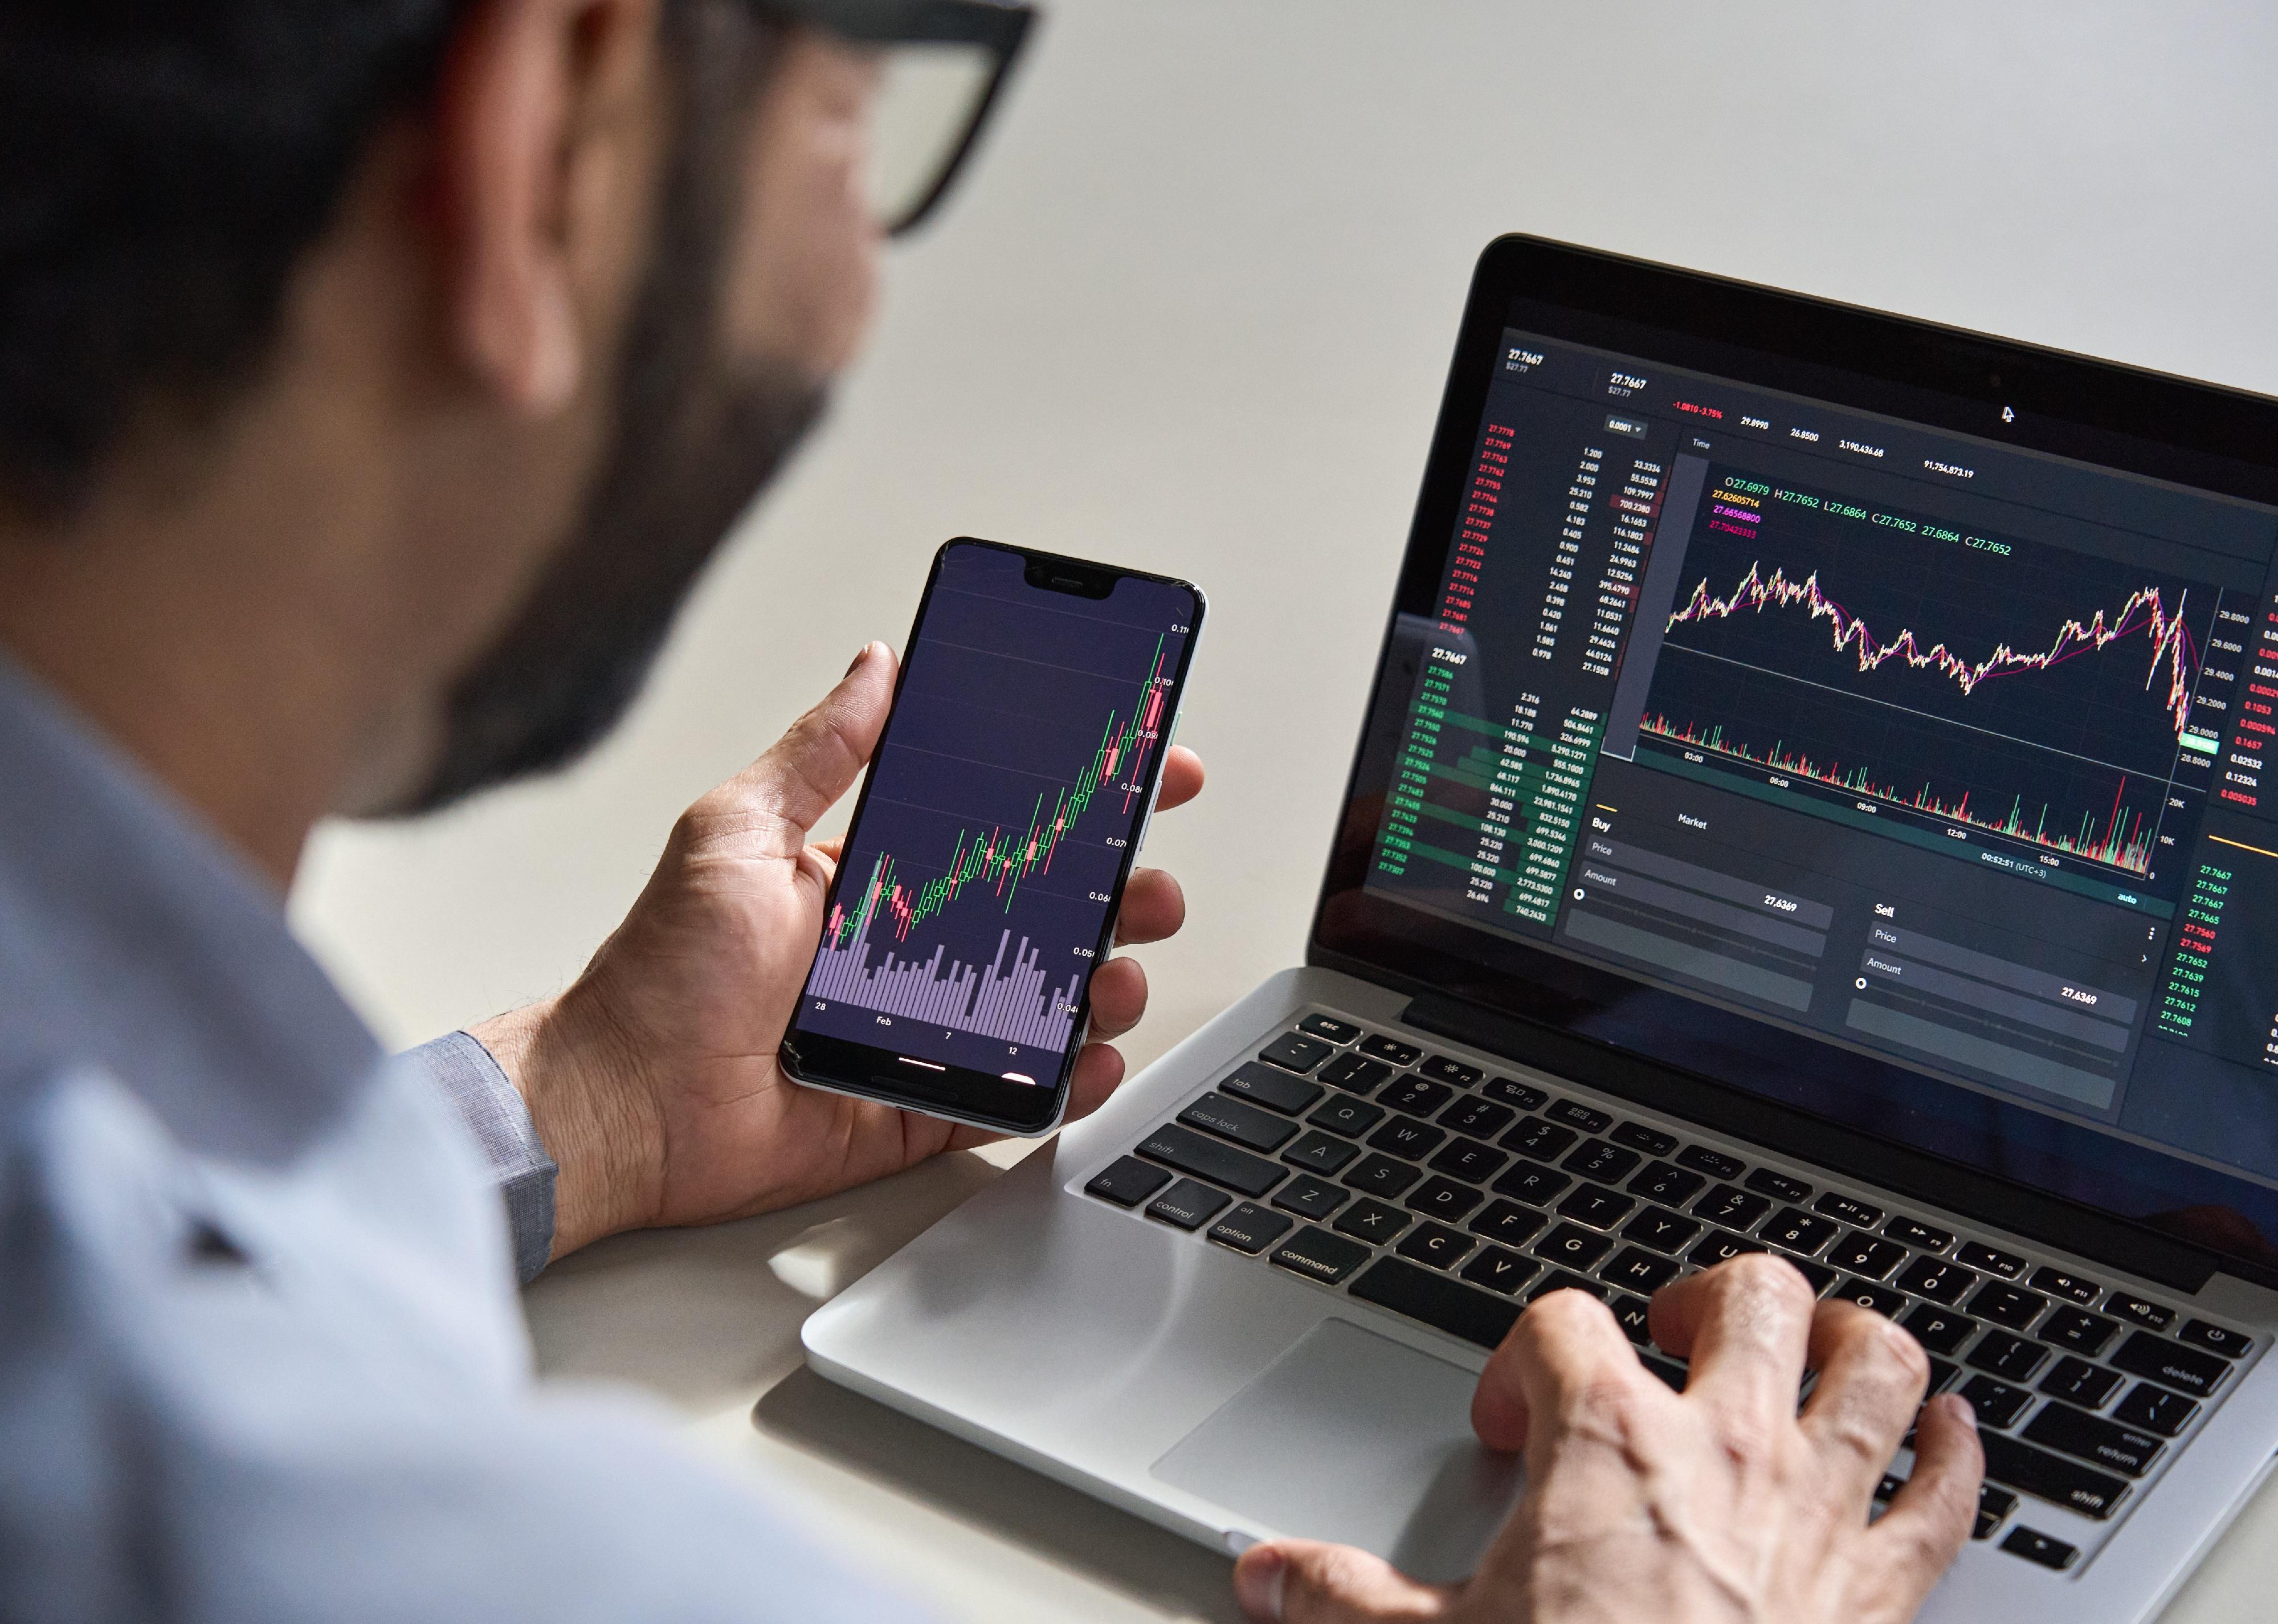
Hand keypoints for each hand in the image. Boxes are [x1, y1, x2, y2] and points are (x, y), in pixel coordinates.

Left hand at [474, 642, 1205, 1258]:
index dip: (1080, 804)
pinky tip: (1091, 1055)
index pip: (1002, 830)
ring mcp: (926, 1033)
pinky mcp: (924, 1108)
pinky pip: (1018, 1094)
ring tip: (1117, 975)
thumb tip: (876, 665)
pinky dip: (1069, 1080)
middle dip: (1122, 896)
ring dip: (1107, 983)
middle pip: (1049, 918)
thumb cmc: (664, 972)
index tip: (1143, 772)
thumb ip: (818, 753)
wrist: (625, 1102)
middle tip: (1148, 885)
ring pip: (1050, 1003)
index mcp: (880, 879)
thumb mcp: (737, 831)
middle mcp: (913, 952)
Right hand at [1232, 1256, 1983, 1623]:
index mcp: (1608, 1443)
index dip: (1522, 1357)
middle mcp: (1725, 1450)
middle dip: (1708, 1295)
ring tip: (1814, 1342)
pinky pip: (1948, 1499)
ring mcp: (1816, 1512)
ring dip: (1851, 1338)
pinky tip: (1951, 1434)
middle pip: (1748, 1294)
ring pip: (1876, 1364)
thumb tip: (1269, 1575)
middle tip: (1669, 1332)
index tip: (1506, 1424)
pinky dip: (1958, 1456)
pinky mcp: (1881, 1593)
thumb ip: (1341, 1599)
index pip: (1562, 1323)